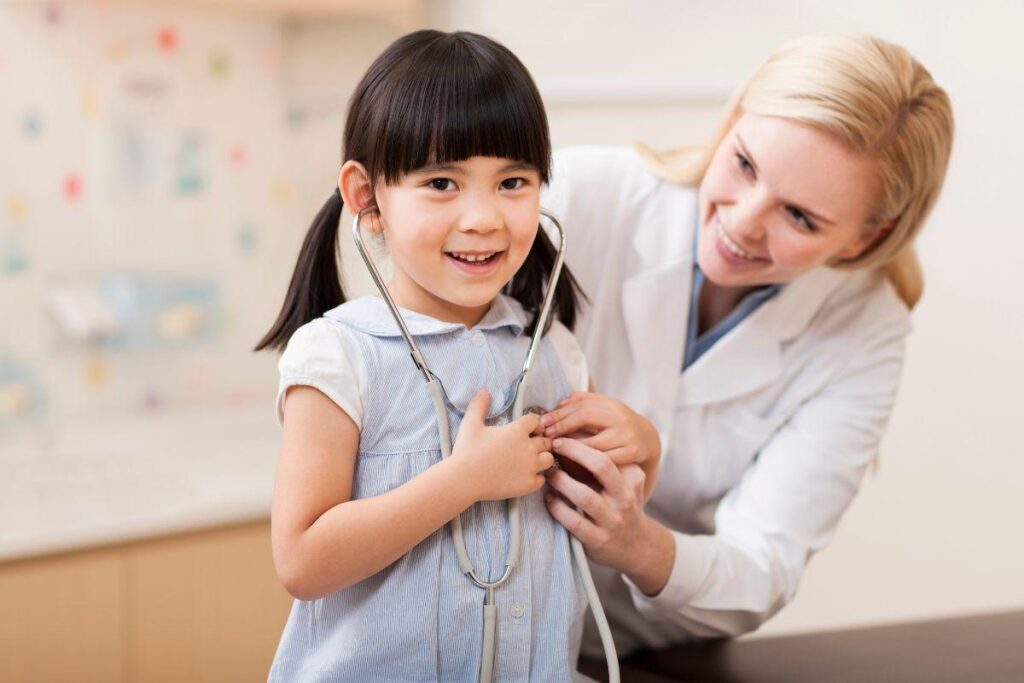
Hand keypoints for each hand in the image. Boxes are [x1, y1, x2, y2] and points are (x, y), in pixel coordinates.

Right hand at [452, 390, 554, 501]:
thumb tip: (484, 391)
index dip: (531, 424)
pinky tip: (524, 476)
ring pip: (549, 458)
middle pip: (545, 440)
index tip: (525, 429)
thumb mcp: (470, 424)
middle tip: (527, 446)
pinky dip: (536, 477)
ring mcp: (530, 467)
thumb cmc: (467, 450)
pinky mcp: (528, 484)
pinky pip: (542, 479)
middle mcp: (528, 447)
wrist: (464, 479)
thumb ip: (479, 405)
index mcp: (517, 431)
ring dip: (542, 458)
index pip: (535, 420)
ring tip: (529, 461)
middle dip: (539, 440)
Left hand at [540, 392, 660, 466]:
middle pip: (585, 417)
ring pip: (593, 443)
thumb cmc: (618, 424)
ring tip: (556, 450)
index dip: (560, 414)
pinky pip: (603, 461)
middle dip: (562, 426)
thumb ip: (584, 402)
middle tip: (547, 435)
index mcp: (613, 405)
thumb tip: (558, 405)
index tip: (543, 422)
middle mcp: (621, 420)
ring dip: (571, 448)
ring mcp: (627, 438)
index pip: (581, 405)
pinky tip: (572, 465)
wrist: (647, 441)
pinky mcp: (630, 456)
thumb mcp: (605, 409)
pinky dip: (585, 463)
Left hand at [543, 437, 658, 575]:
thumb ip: (607, 464)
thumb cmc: (622, 506)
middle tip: (554, 445)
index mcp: (632, 478)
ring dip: (562, 482)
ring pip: (585, 496)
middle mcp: (625, 497)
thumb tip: (572, 437)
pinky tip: (549, 499)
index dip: (583, 442)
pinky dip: (558, 508)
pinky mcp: (598, 539)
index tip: (563, 436)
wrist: (637, 546)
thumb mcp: (626, 483)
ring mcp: (612, 520)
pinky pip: (574, 522)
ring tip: (548, 474)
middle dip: (575, 451)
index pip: (608, 453)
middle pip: (602, 466)